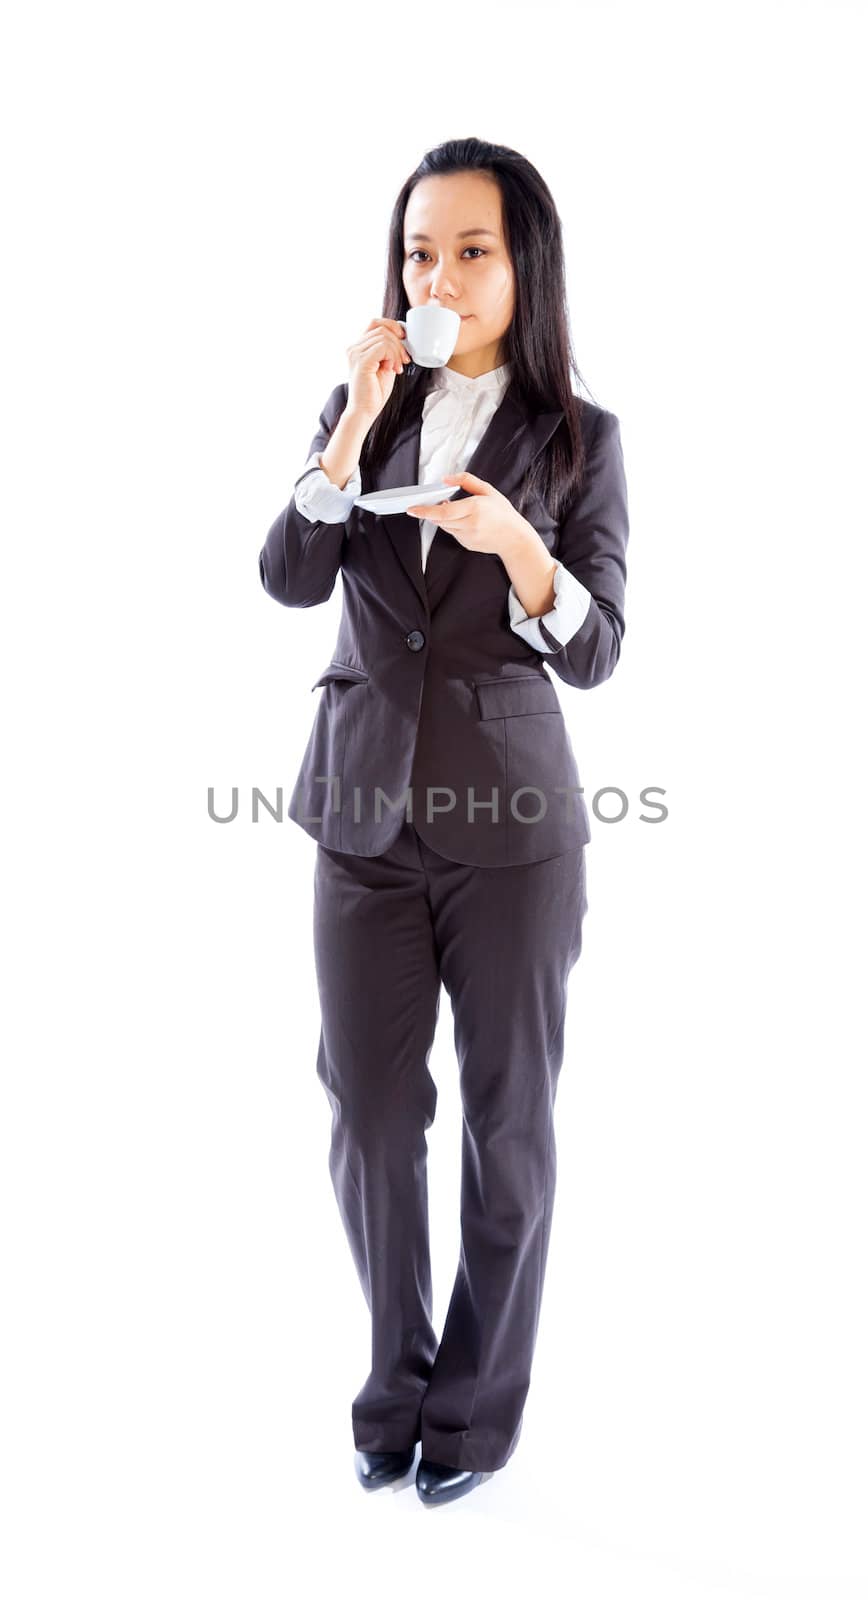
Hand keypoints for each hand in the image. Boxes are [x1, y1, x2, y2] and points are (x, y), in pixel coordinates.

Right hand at [346, 318, 411, 422]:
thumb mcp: (385, 365)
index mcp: (358, 347)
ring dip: (397, 352)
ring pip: (384, 337)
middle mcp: (354, 348)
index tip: (404, 338)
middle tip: (405, 360)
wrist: (365, 411)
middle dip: (399, 343)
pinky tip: (393, 369)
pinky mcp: (361, 361)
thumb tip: (402, 337)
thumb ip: (389, 351)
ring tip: (398, 368)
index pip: (375, 323)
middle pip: (382, 329)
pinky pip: (383, 346)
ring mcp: (355, 353)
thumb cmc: (374, 392)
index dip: (392, 325)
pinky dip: (393, 356)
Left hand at [405, 471, 531, 558]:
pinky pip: (453, 534)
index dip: (425, 511)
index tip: (412, 508)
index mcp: (475, 508)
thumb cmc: (503, 514)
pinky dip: (453, 526)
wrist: (514, 538)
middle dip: (433, 512)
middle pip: (440, 520)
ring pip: (445, 527)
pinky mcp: (467, 544)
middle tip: (434, 504)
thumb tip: (447, 479)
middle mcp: (470, 524)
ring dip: (443, 518)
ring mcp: (468, 537)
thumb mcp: (488, 490)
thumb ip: (467, 480)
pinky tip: (465, 522)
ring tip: (456, 511)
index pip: (443, 512)